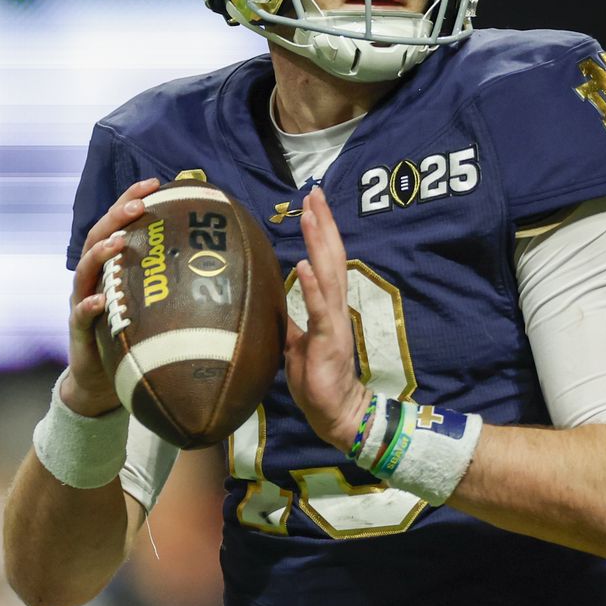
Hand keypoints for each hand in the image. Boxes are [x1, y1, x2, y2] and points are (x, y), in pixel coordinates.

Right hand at [63, 178, 164, 415]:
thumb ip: (171, 281)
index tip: (155, 183)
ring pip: (85, 272)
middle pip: (97, 238)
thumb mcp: (152, 304)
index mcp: (111, 267)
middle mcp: (93, 279)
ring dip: (101, 254)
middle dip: (116, 218)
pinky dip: (89, 307)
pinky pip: (81, 316)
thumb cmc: (133, 336)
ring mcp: (81, 303)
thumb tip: (220, 262)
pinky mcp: (80, 332)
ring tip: (119, 242)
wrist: (101, 381)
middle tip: (138, 205)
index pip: (118, 225)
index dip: (131, 200)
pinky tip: (100, 301)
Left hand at [285, 186, 371, 450]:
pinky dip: (312, 286)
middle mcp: (335, 308)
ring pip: (328, 275)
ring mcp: (333, 323)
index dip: (321, 230)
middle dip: (323, 224)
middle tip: (315, 192)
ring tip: (310, 216)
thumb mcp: (295, 342)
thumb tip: (269, 299)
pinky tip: (304, 264)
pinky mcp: (327, 341)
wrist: (335, 412)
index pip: (326, 260)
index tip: (313, 202)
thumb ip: (288, 318)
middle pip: (331, 257)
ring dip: (318, 243)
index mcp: (328, 306)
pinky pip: (319, 310)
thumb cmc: (316, 378)